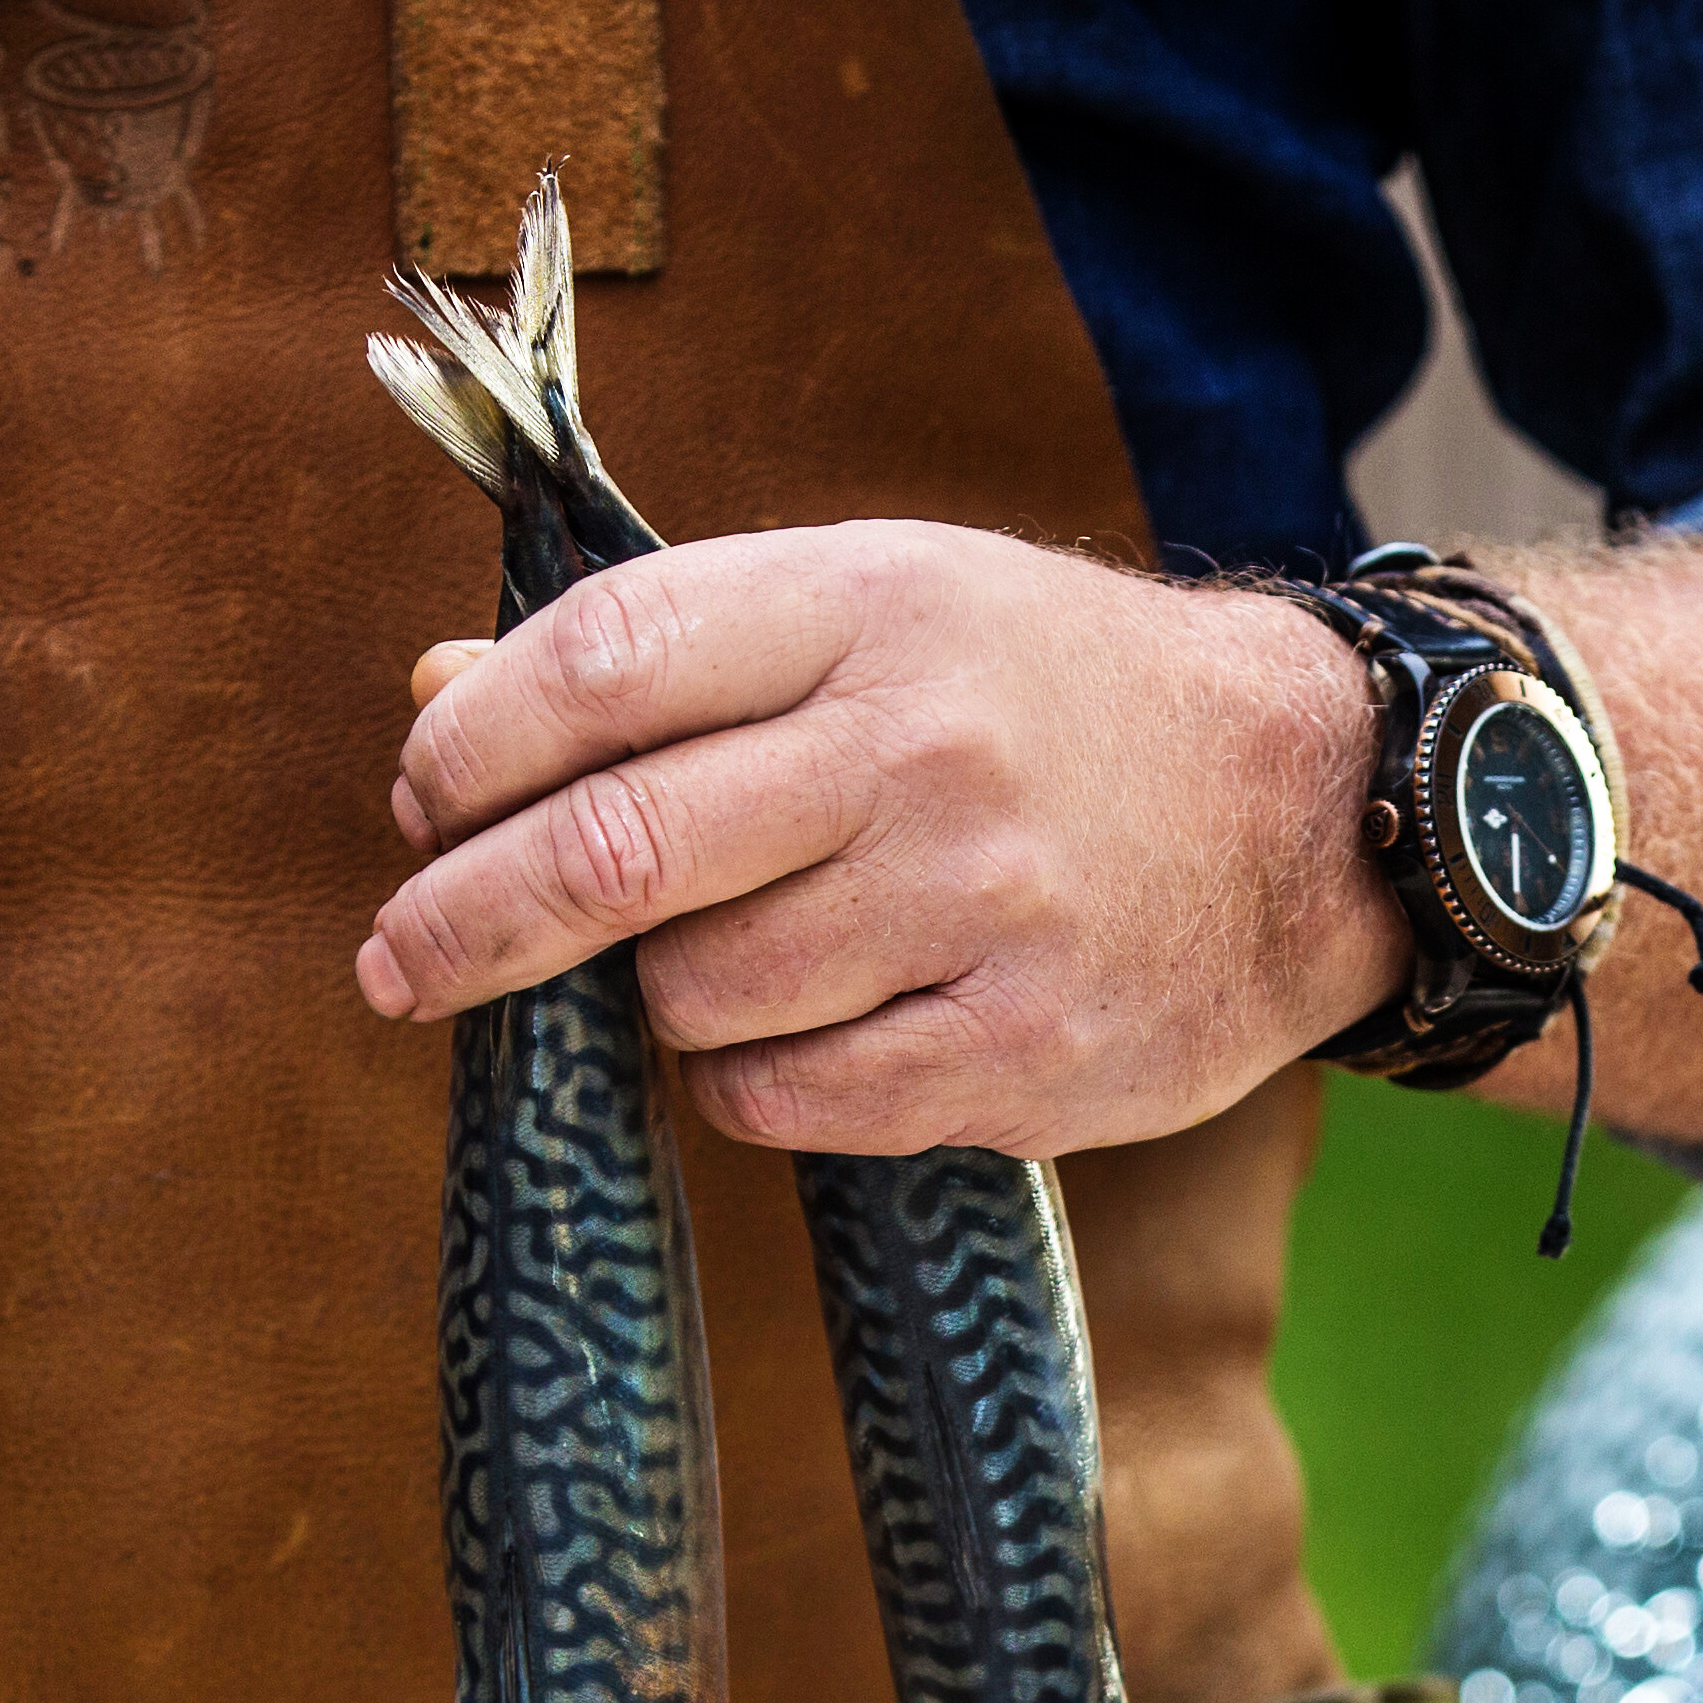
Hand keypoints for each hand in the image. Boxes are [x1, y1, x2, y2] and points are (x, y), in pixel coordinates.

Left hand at [355, 521, 1407, 1158]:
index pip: (605, 660)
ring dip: (658, 1000)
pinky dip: (747, 1085)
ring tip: (714, 969)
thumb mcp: (882, 606)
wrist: (1306, 807)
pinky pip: (789, 1100)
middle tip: (396, 964)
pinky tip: (794, 1038)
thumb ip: (670, 653)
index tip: (421, 798)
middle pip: (619, 850)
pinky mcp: (1024, 1052)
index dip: (472, 743)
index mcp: (874, 602)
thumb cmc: (1046, 698)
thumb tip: (432, 698)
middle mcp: (925, 747)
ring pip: (696, 996)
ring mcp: (982, 907)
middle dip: (467, 921)